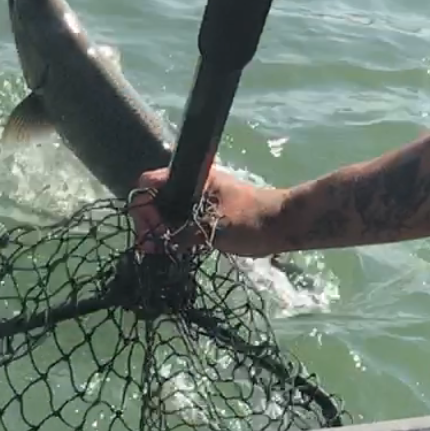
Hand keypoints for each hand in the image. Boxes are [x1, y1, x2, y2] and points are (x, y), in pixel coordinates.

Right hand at [131, 168, 287, 258]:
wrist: (285, 225)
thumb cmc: (252, 220)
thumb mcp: (212, 228)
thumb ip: (179, 233)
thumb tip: (148, 244)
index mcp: (193, 178)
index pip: (149, 184)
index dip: (144, 208)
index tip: (152, 232)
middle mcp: (191, 186)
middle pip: (155, 201)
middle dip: (150, 224)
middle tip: (152, 248)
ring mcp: (198, 201)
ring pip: (167, 214)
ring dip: (162, 232)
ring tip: (161, 253)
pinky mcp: (206, 216)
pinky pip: (180, 224)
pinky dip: (174, 237)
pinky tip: (173, 252)